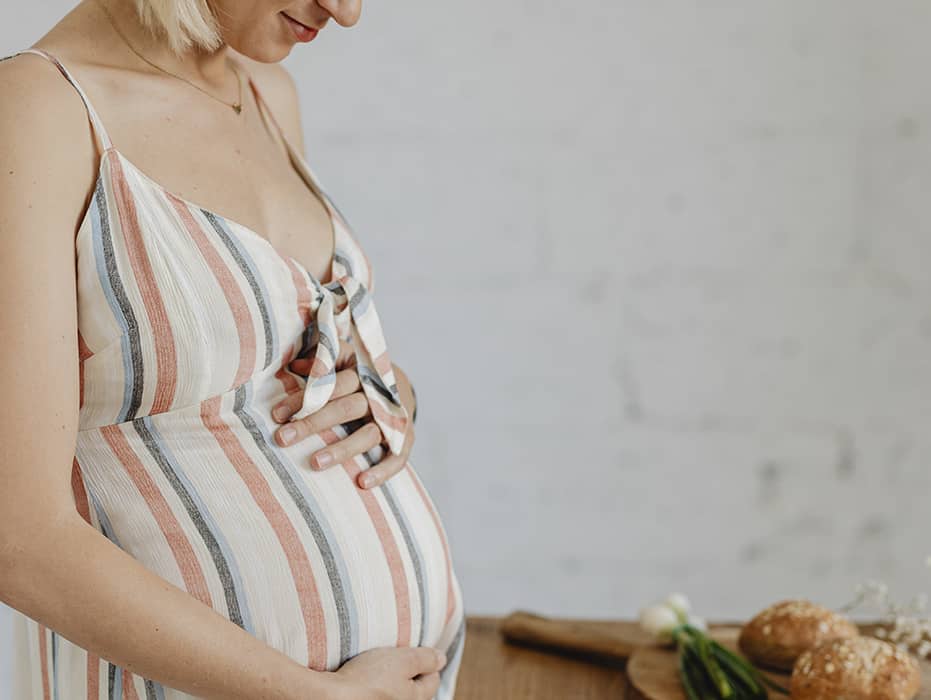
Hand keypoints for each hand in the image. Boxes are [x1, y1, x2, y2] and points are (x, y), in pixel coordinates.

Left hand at [271, 352, 415, 490]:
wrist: (403, 387)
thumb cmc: (361, 376)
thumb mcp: (346, 360)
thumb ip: (324, 360)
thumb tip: (293, 363)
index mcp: (363, 373)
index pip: (331, 384)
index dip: (304, 398)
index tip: (277, 414)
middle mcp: (379, 396)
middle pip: (346, 409)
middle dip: (313, 424)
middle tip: (283, 438)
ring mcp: (394, 419)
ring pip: (368, 435)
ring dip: (342, 449)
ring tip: (315, 463)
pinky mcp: (406, 439)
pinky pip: (397, 458)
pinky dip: (383, 471)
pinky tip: (362, 483)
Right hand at [328, 645, 447, 699]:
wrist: (331, 696)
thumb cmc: (368, 679)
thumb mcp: (403, 660)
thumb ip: (425, 659)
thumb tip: (441, 658)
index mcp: (416, 699)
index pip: (432, 679)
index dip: (425, 661)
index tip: (412, 651)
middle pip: (414, 688)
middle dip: (408, 672)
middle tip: (394, 658)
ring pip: (395, 691)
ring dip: (390, 678)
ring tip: (377, 667)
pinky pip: (378, 693)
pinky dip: (375, 686)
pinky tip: (365, 678)